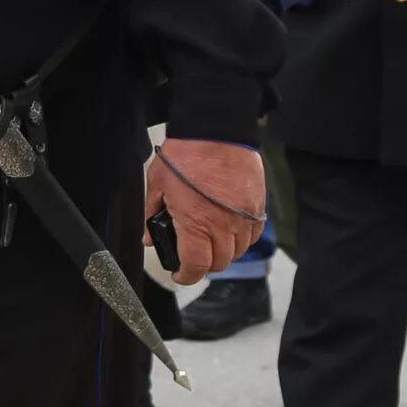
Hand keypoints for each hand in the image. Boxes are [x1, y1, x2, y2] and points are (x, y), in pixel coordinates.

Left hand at [145, 138, 266, 281]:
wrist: (215, 130)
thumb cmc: (186, 154)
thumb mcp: (157, 184)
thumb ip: (151, 214)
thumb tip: (148, 237)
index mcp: (195, 223)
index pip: (195, 266)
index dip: (186, 276)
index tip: (180, 274)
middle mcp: (222, 225)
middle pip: (218, 263)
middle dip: (203, 266)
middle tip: (193, 258)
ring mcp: (243, 217)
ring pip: (238, 252)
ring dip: (224, 254)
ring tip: (211, 244)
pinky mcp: (257, 206)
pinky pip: (253, 235)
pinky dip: (243, 240)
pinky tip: (231, 232)